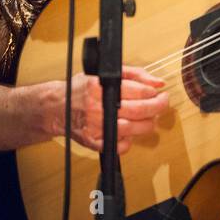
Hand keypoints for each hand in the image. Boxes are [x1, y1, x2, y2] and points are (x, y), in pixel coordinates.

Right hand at [33, 68, 168, 154]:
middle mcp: (99, 107)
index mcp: (102, 87)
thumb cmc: (82, 89)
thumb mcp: (106, 73)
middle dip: (157, 106)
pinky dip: (129, 140)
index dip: (153, 93)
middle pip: (140, 110)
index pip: (139, 92)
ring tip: (146, 117)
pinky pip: (121, 146)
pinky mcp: (95, 141)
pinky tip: (128, 131)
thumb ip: (135, 74)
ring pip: (134, 129)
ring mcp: (97, 126)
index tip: (157, 92)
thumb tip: (158, 83)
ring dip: (146, 123)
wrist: (57, 107)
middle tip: (161, 103)